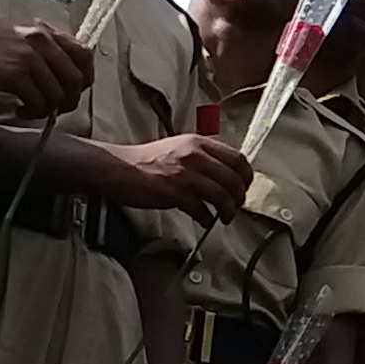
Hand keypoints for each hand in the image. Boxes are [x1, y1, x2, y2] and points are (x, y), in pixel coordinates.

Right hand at [0, 18, 93, 118]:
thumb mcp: (15, 34)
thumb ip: (40, 48)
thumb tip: (62, 74)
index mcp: (43, 29)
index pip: (84, 53)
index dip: (84, 77)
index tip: (73, 91)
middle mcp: (40, 39)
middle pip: (76, 78)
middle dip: (69, 100)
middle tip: (53, 109)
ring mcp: (28, 55)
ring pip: (58, 94)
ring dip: (47, 109)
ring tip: (31, 110)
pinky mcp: (14, 73)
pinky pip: (38, 101)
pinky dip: (33, 112)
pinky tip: (20, 110)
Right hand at [103, 131, 250, 225]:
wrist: (119, 168)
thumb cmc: (146, 161)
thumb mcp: (179, 148)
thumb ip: (202, 157)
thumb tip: (224, 174)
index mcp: (199, 143)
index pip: (237, 158)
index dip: (246, 175)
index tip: (245, 186)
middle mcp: (196, 155)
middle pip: (234, 178)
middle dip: (239, 196)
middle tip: (236, 206)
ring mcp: (186, 174)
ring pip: (222, 195)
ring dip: (228, 210)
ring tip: (224, 217)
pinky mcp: (175, 192)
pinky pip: (202, 209)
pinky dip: (207, 218)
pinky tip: (205, 221)